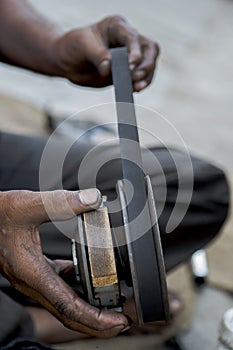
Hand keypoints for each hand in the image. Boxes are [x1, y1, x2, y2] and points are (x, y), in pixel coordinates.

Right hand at [0, 188, 128, 337]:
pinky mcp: (36, 271)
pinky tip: (85, 274)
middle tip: (124, 322)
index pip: (67, 307)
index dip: (96, 319)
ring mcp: (34, 279)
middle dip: (98, 323)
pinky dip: (76, 288)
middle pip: (69, 315)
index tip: (118, 322)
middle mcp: (33, 282)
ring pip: (65, 303)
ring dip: (89, 308)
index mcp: (32, 273)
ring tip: (112, 303)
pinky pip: (59, 287)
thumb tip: (93, 199)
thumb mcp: (28, 204)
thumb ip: (60, 201)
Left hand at [54, 16, 158, 90]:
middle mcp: (127, 40)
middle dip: (146, 65)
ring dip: (146, 77)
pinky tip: (134, 89)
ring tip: (136, 88)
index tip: (130, 66)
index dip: (135, 52)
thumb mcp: (82, 46)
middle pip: (149, 49)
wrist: (66, 62)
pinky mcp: (127, 72)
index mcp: (116, 27)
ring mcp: (129, 57)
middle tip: (136, 78)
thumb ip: (97, 55)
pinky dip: (140, 84)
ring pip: (149, 64)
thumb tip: (109, 68)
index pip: (133, 38)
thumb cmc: (73, 47)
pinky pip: (141, 78)